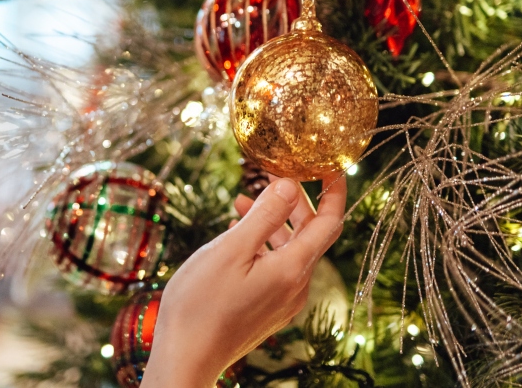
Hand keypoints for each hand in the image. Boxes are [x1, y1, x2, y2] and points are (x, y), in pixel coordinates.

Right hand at [140, 174, 346, 387]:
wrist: (186, 358)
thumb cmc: (201, 304)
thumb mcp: (230, 250)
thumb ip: (264, 216)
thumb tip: (290, 185)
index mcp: (293, 269)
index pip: (331, 221)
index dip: (334, 189)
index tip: (327, 163)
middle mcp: (296, 286)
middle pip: (310, 233)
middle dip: (295, 200)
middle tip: (272, 174)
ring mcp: (283, 299)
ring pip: (290, 249)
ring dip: (274, 221)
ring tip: (243, 199)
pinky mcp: (268, 308)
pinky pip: (277, 266)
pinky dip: (264, 243)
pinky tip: (238, 233)